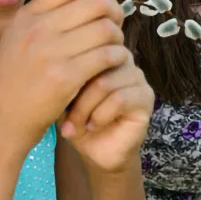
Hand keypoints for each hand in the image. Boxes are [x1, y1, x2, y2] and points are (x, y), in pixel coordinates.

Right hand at [0, 0, 130, 153]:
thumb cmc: (10, 84)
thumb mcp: (16, 40)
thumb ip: (42, 20)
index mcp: (26, 16)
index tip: (101, 5)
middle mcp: (37, 28)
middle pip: (95, 2)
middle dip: (113, 12)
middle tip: (115, 26)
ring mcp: (50, 52)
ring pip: (106, 29)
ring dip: (117, 38)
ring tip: (113, 48)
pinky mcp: (65, 77)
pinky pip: (106, 55)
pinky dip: (116, 57)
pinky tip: (112, 65)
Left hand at [60, 54, 154, 172]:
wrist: (97, 151)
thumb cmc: (79, 118)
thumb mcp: (65, 94)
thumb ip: (66, 74)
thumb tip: (55, 63)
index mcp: (103, 50)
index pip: (88, 48)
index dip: (71, 69)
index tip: (57, 93)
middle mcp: (123, 59)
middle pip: (95, 64)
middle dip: (76, 92)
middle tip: (64, 114)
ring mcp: (136, 77)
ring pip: (105, 83)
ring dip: (86, 107)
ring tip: (76, 124)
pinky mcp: (145, 97)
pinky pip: (119, 99)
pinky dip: (100, 115)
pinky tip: (92, 126)